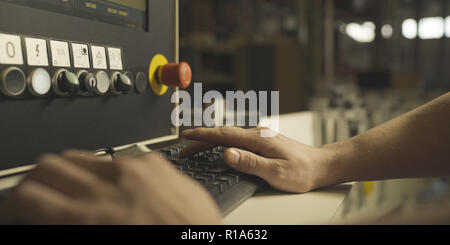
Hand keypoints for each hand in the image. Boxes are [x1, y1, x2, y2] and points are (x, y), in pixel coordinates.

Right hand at [0, 151, 221, 224]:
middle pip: (49, 165)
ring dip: (72, 170)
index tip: (22, 204)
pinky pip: (118, 157)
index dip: (18, 199)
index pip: (29, 195)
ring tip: (78, 186)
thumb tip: (54, 218)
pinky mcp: (153, 161)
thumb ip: (73, 226)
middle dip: (39, 178)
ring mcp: (132, 169)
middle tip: (43, 191)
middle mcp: (107, 188)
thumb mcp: (105, 242)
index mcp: (90, 218)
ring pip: (81, 155)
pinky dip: (110, 170)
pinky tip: (119, 185)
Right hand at [181, 127, 336, 192]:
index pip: (224, 134)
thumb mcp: (276, 171)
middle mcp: (258, 134)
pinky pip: (237, 139)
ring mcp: (261, 137)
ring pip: (229, 136)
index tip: (185, 135)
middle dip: (201, 139)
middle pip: (223, 134)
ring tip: (195, 148)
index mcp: (258, 139)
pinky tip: (219, 147)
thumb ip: (250, 162)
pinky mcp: (264, 141)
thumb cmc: (302, 171)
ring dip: (210, 140)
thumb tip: (227, 153)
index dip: (202, 135)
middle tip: (183, 147)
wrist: (321, 166)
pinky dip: (222, 142)